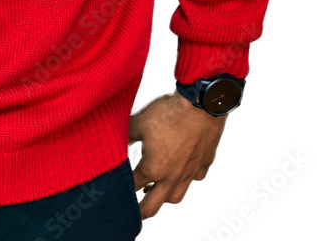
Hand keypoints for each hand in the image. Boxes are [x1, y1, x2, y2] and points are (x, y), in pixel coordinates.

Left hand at [127, 90, 226, 219]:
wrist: (201, 104)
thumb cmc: (169, 112)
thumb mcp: (139, 122)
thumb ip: (125, 136)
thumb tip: (112, 142)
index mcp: (153, 168)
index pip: (132, 185)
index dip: (122, 186)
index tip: (115, 187)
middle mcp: (171, 177)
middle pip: (153, 205)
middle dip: (141, 210)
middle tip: (133, 212)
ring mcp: (189, 173)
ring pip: (175, 196)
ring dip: (163, 196)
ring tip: (155, 191)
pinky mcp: (203, 164)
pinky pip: (194, 179)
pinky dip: (185, 179)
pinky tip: (181, 171)